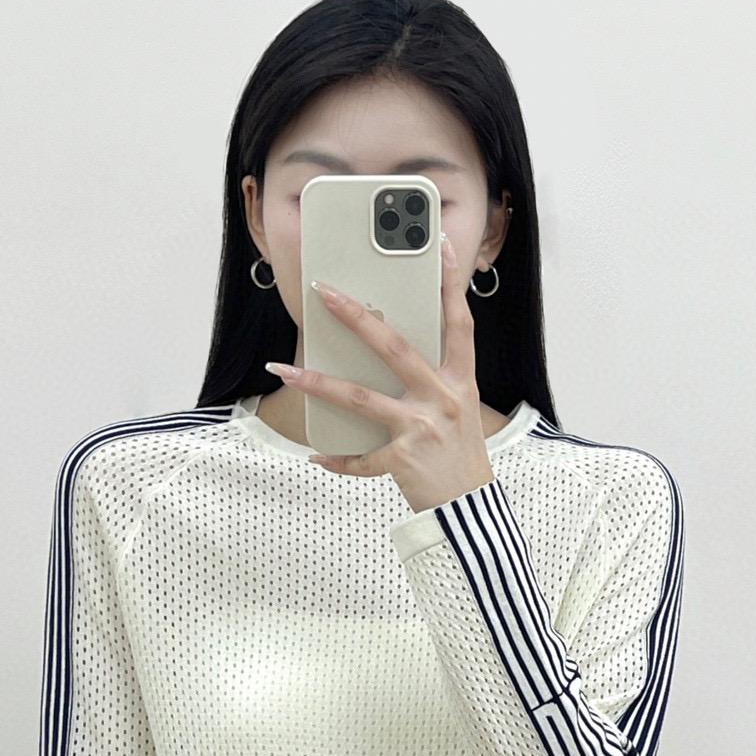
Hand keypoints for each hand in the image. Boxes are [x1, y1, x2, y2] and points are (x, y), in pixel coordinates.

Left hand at [264, 234, 494, 513]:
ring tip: (286, 371)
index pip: (457, 322)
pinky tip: (317, 456)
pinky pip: (360, 457)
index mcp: (460, 380)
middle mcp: (443, 398)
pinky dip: (337, 459)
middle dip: (357, 317)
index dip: (448, 283)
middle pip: (394, 348)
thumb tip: (385, 351)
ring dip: (318, 383)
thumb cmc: (459, 455)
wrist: (469, 510)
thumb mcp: (457, 409)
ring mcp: (422, 429)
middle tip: (326, 292)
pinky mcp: (404, 460)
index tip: (434, 245)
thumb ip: (431, 379)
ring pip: (360, 398)